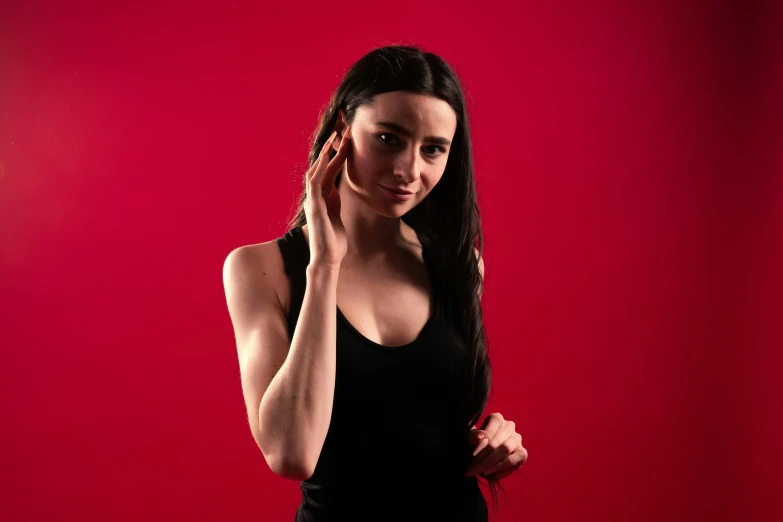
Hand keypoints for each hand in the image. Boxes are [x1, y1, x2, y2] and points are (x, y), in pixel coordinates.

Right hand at [304, 125, 351, 267]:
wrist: (327, 258)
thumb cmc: (333, 242)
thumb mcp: (336, 217)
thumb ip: (334, 203)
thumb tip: (335, 190)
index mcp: (323, 197)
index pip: (330, 170)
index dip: (337, 154)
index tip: (346, 140)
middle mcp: (316, 196)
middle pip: (322, 165)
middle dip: (331, 148)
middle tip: (341, 129)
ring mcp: (313, 200)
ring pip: (318, 170)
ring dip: (327, 153)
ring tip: (336, 137)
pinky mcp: (314, 205)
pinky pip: (315, 182)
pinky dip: (320, 168)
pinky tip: (327, 155)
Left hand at [464, 412, 527, 479]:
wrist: (485, 456)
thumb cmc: (477, 444)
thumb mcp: (471, 439)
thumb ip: (473, 436)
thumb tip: (481, 436)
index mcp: (496, 419)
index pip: (489, 432)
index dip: (480, 445)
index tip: (472, 455)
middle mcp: (509, 426)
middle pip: (496, 443)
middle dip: (483, 458)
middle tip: (472, 469)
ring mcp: (517, 439)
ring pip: (505, 449)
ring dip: (491, 462)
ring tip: (480, 471)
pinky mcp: (522, 452)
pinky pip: (512, 460)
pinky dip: (500, 467)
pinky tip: (490, 471)